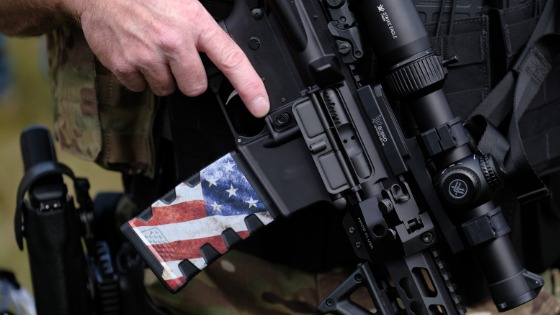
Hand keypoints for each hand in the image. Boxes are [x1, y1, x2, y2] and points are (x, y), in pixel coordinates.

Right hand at [65, 0, 268, 116]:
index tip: (260, 107)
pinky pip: (140, 88)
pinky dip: (138, 76)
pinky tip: (135, 54)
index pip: (232, 60)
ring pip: (166, 90)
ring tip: (152, 50)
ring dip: (162, 77)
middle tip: (175, 57)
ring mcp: (147, 55)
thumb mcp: (185, 5)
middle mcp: (174, 40)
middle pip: (194, 87)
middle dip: (187, 78)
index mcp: (195, 23)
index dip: (250, 87)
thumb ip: (203, 33)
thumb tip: (219, 57)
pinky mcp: (124, 65)